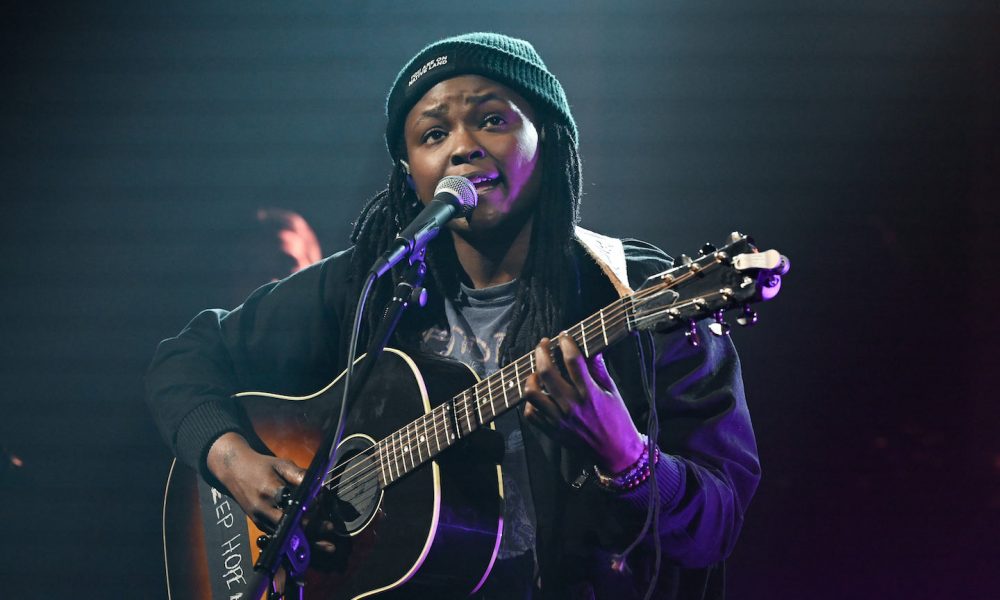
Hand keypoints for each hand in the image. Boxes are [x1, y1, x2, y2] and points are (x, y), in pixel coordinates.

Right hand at [206, 432, 335, 553]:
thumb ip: (300, 475)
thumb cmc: (261, 466)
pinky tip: (310, 543)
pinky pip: (279, 536)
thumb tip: (318, 487)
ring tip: (327, 545)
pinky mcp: (259, 525)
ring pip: (285, 536)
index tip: (321, 507)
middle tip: (330, 528)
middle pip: (289, 525)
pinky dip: (294, 540)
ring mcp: (260, 520)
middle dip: (311, 529)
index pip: (291, 505)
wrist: (234, 471)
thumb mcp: (281, 464)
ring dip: (306, 540)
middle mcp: (263, 509)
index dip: (308, 509)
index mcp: (269, 491)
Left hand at [523, 333, 644, 472]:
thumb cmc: (617, 419)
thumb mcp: (612, 391)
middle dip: (541, 352)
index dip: (565, 342)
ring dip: (531, 378)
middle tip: (543, 344)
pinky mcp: (552, 431)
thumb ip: (598, 369)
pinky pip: (531, 414)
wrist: (615, 453)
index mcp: (589, 393)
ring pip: (532, 393)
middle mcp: (571, 405)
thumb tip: (591, 347)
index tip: (564, 335)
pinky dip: (531, 403)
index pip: (572, 360)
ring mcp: (559, 420)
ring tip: (536, 372)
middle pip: (545, 372)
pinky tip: (539, 395)